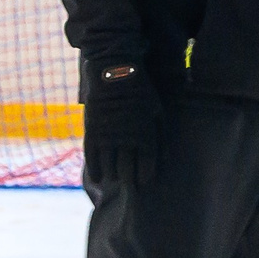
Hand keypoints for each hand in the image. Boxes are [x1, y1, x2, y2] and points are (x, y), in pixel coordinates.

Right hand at [82, 62, 161, 189]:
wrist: (114, 71)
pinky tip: (98, 179)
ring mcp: (108, 135)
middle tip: (130, 186)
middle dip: (129, 180)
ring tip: (116, 179)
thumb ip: (161, 136)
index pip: (146, 164)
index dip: (145, 176)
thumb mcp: (158, 111)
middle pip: (127, 169)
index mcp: (145, 134)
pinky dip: (95, 169)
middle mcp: (126, 138)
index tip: (144, 182)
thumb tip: (166, 160)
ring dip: (113, 174)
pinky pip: (92, 156)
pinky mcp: (92, 130)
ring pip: (110, 165)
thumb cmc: (141, 91)